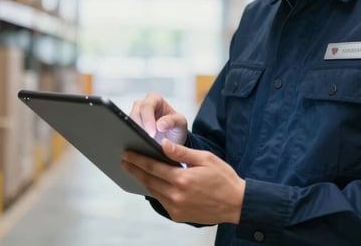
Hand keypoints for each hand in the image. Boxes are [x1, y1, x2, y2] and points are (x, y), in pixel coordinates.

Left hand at [122, 140, 244, 224]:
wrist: (236, 203)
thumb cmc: (223, 178)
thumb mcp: (205, 159)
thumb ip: (182, 152)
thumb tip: (163, 143)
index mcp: (182, 179)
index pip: (153, 167)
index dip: (138, 159)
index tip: (127, 153)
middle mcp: (176, 195)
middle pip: (148, 180)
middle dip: (135, 169)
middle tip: (124, 160)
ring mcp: (176, 208)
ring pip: (153, 191)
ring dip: (142, 180)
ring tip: (134, 170)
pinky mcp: (178, 215)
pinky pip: (161, 201)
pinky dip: (154, 191)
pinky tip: (151, 183)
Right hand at [129, 92, 187, 144]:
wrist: (172, 139)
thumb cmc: (176, 127)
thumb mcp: (181, 123)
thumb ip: (173, 121)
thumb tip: (160, 125)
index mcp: (156, 99)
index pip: (147, 105)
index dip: (148, 119)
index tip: (152, 133)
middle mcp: (144, 104)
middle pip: (136, 112)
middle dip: (141, 127)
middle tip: (147, 140)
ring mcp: (136, 115)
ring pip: (129, 122)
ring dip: (135, 133)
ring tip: (144, 143)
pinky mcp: (131, 126)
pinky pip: (127, 130)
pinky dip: (133, 137)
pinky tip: (139, 144)